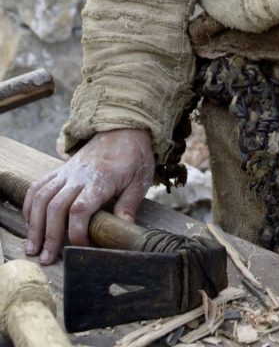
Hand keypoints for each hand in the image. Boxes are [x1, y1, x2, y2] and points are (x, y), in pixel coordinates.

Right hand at [23, 128, 154, 264]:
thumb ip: (130, 204)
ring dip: (34, 224)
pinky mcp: (59, 170)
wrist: (122, 128)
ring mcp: (66, 172)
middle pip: (56, 207)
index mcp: (100, 179)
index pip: (80, 209)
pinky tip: (30, 224)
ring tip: (33, 248)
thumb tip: (123, 229)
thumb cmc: (133, 156)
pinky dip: (30, 205)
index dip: (76, 232)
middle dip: (49, 236)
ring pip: (42, 198)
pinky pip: (38, 186)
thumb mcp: (140, 179)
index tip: (82, 248)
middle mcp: (78, 176)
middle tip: (47, 259)